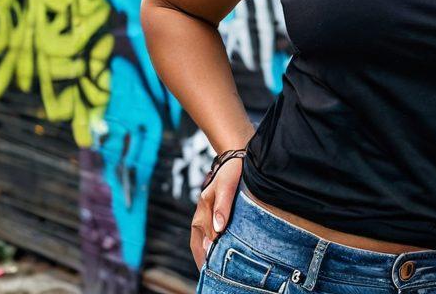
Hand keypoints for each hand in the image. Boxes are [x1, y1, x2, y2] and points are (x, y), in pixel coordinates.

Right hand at [191, 155, 243, 269]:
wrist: (237, 155)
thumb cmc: (233, 170)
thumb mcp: (228, 185)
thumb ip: (222, 206)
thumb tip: (218, 230)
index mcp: (203, 210)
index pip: (203, 240)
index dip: (207, 256)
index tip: (213, 271)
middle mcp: (202, 215)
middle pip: (198, 243)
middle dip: (203, 260)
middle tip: (211, 278)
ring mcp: (208, 215)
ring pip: (203, 240)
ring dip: (206, 255)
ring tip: (214, 273)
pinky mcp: (216, 214)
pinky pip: (209, 235)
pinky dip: (211, 247)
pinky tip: (220, 255)